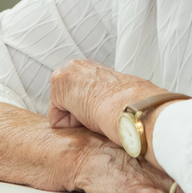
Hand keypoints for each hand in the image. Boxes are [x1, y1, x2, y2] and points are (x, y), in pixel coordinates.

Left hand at [48, 59, 164, 143]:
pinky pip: (57, 120)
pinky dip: (70, 127)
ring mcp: (66, 72)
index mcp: (91, 69)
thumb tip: (122, 109)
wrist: (134, 108)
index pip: (78, 99)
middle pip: (66, 103)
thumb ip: (110, 98)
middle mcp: (76, 66)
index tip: (104, 114)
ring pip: (62, 111)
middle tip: (99, 116)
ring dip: (76, 120)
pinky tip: (87, 119)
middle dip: (78, 115)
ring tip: (96, 117)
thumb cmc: (133, 106)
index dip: (90, 112)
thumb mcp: (121, 98)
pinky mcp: (59, 83)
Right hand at [72, 131, 191, 192]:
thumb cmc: (101, 151)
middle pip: (189, 172)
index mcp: (157, 150)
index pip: (191, 155)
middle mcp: (153, 161)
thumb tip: (186, 152)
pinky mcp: (125, 189)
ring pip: (175, 188)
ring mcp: (140, 176)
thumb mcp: (135, 146)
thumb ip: (157, 150)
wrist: (67, 151)